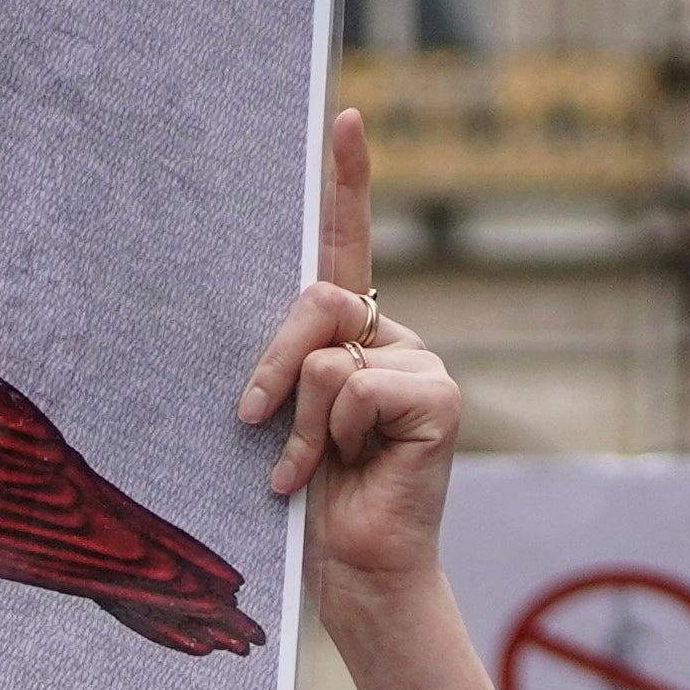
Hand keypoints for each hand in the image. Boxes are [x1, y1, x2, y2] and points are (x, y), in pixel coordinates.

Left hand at [238, 112, 499, 689]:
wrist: (357, 574)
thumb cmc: (312, 505)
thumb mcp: (282, 422)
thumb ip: (285, 368)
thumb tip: (275, 350)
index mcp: (354, 338)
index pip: (347, 244)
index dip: (346, 181)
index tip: (343, 116)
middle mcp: (392, 341)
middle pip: (319, 297)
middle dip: (273, 361)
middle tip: (251, 420)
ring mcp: (422, 367)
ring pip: (328, 355)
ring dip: (302, 422)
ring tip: (313, 468)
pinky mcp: (438, 397)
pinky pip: (354, 387)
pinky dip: (331, 437)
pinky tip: (348, 473)